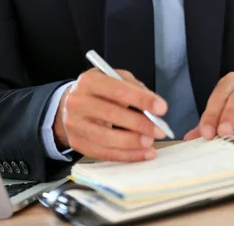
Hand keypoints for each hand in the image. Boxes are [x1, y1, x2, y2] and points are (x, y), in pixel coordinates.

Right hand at [53, 68, 167, 161]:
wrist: (71, 103)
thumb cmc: (99, 90)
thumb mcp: (114, 78)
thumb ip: (133, 87)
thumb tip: (154, 108)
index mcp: (88, 81)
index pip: (117, 89)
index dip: (141, 99)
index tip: (161, 108)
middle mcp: (77, 102)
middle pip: (111, 114)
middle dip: (139, 123)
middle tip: (160, 129)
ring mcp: (74, 124)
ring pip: (106, 138)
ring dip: (133, 142)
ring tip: (150, 142)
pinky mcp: (76, 143)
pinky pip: (104, 153)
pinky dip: (126, 156)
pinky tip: (143, 153)